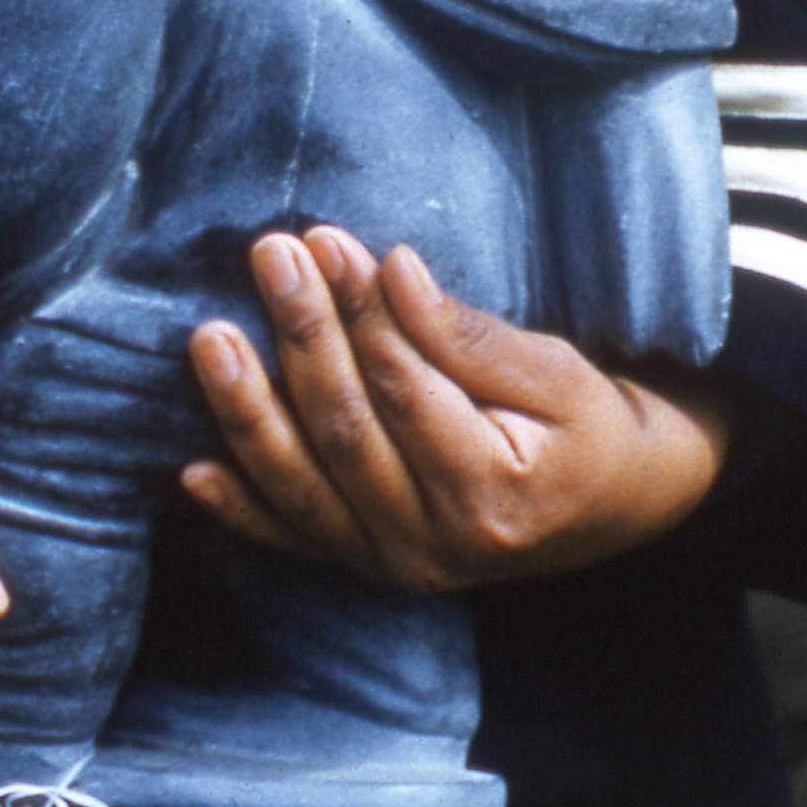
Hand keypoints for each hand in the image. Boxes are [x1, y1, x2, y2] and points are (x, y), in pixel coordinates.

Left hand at [182, 228, 732, 590]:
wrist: (616, 506)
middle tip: (270, 256)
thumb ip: (469, 335)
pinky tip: (191, 472)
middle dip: (301, 338)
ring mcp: (394, 564)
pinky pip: (292, 537)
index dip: (359, 314)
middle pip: (345, 432)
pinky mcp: (367, 566)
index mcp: (492, 492)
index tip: (325, 241)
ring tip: (210, 338)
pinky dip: (242, 506)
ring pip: (302, 486)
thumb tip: (394, 273)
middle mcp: (434, 545)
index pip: (404, 391)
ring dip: (248, 411)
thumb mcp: (560, 373)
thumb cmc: (592, 428)